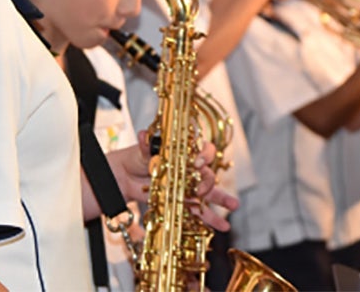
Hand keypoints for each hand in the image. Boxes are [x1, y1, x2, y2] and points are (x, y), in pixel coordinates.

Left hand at [110, 134, 237, 232]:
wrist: (125, 176)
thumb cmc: (137, 157)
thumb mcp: (143, 150)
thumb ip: (146, 144)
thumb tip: (142, 134)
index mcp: (184, 153)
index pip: (203, 151)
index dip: (204, 156)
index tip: (197, 162)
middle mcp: (190, 169)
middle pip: (208, 173)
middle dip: (208, 181)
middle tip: (200, 189)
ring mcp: (187, 187)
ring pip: (209, 193)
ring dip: (222, 199)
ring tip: (234, 205)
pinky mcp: (182, 202)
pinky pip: (198, 211)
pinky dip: (210, 218)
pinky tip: (221, 225)